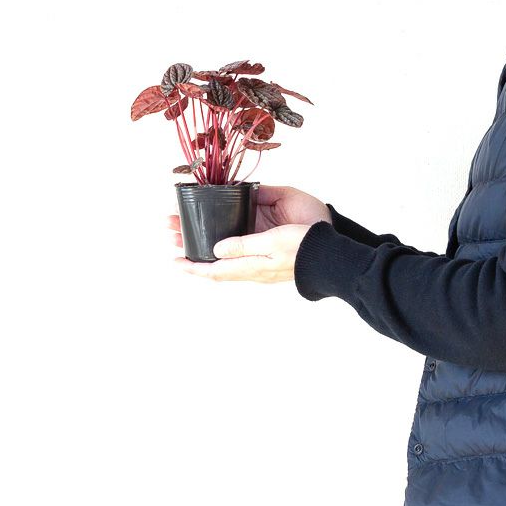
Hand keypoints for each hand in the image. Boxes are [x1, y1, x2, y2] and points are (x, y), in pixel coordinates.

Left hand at [172, 223, 311, 282]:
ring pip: (225, 262)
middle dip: (193, 252)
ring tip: (191, 236)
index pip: (214, 271)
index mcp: (250, 266)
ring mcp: (259, 267)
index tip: (175, 261)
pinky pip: (238, 259)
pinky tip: (222, 243)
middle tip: (174, 235)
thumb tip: (216, 250)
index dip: (193, 267)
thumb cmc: (304, 246)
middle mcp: (252, 270)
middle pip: (215, 265)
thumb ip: (243, 246)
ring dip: (206, 250)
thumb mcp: (271, 243)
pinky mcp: (267, 261)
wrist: (331, 257)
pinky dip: (224, 251)